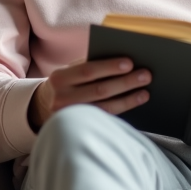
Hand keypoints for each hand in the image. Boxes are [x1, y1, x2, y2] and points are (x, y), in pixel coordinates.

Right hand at [29, 57, 150, 130]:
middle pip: (99, 90)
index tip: (130, 63)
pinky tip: (135, 101)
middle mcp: (62, 99)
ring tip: (145, 91)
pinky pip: (105, 117)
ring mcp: (71, 116)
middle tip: (146, 75)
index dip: (109, 67)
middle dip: (125, 82)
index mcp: (59, 78)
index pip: (88, 70)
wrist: (45, 106)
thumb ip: (89, 64)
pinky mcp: (80, 127)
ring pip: (105, 107)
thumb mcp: (70, 71)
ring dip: (128, 98)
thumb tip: (124, 62)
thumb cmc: (67, 82)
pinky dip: (122, 108)